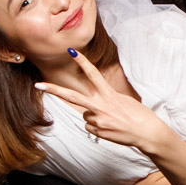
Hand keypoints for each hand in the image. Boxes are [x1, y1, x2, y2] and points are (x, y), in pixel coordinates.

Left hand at [37, 49, 168, 150]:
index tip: (71, 51)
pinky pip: (90, 126)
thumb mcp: (123, 101)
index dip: (82, 61)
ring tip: (113, 121)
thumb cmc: (139, 115)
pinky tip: (111, 128)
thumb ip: (105, 101)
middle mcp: (100, 106)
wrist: (147, 133)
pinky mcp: (97, 131)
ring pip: (86, 115)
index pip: (93, 74)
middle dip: (54, 90)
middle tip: (38, 85)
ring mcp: (97, 120)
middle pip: (72, 96)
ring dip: (96, 117)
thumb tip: (90, 109)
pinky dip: (98, 127)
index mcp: (109, 94)